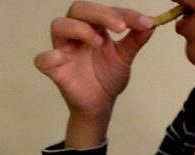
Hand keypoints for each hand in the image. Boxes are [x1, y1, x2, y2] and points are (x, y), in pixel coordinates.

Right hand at [34, 2, 154, 147]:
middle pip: (77, 9)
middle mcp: (75, 34)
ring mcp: (63, 50)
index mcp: (93, 27)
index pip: (104, 11)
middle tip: (120, 27)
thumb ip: (135, 40)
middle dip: (100, 14)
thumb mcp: (125, 56)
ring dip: (79, 29)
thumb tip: (151, 23)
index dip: (125, 13)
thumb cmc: (108, 78)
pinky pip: (43, 59)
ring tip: (99, 43)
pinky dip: (51, 57)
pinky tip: (64, 59)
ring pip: (59, 26)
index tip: (144, 23)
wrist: (100, 104)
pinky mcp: (54, 70)